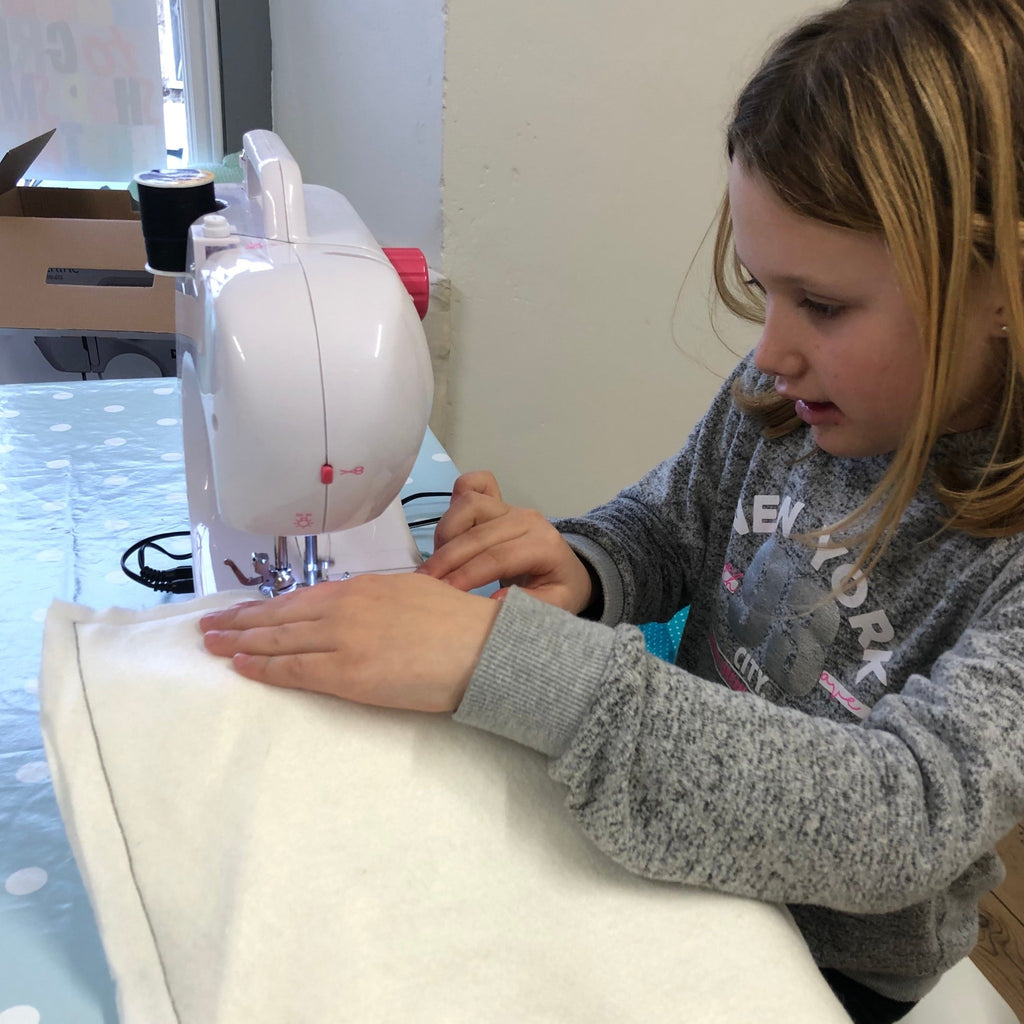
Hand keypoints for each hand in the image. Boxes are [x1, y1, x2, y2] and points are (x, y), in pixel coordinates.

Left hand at [199, 573, 499, 711]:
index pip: (300, 597)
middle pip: (279, 616)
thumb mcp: (413, 593)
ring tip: (212, 645)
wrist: (482, 647)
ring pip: (278, 641)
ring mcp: (342, 640)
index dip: (266, 605)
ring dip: (241, 643)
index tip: (243, 610)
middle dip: (240, 622)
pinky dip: (263, 668)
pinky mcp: (347, 674)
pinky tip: (242, 667)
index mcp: (362, 588)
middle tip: (208, 626)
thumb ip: (377, 599)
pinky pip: (294, 670)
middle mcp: (344, 608)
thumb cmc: (458, 622)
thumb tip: (356, 609)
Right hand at [418, 470, 593, 613]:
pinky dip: (455, 501)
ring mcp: (509, 506)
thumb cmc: (559, 588)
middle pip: (478, 533)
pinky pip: (472, 485)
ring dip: (447, 533)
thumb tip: (496, 599)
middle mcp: (526, 519)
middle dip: (448, 559)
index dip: (468, 574)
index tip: (445, 593)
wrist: (567, 569)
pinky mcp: (496, 501)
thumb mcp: (557, 605)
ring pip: (470, 505)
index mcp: (544, 545)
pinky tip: (447, 531)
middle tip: (427, 584)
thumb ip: (531, 606)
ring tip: (437, 562)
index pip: (499, 557)